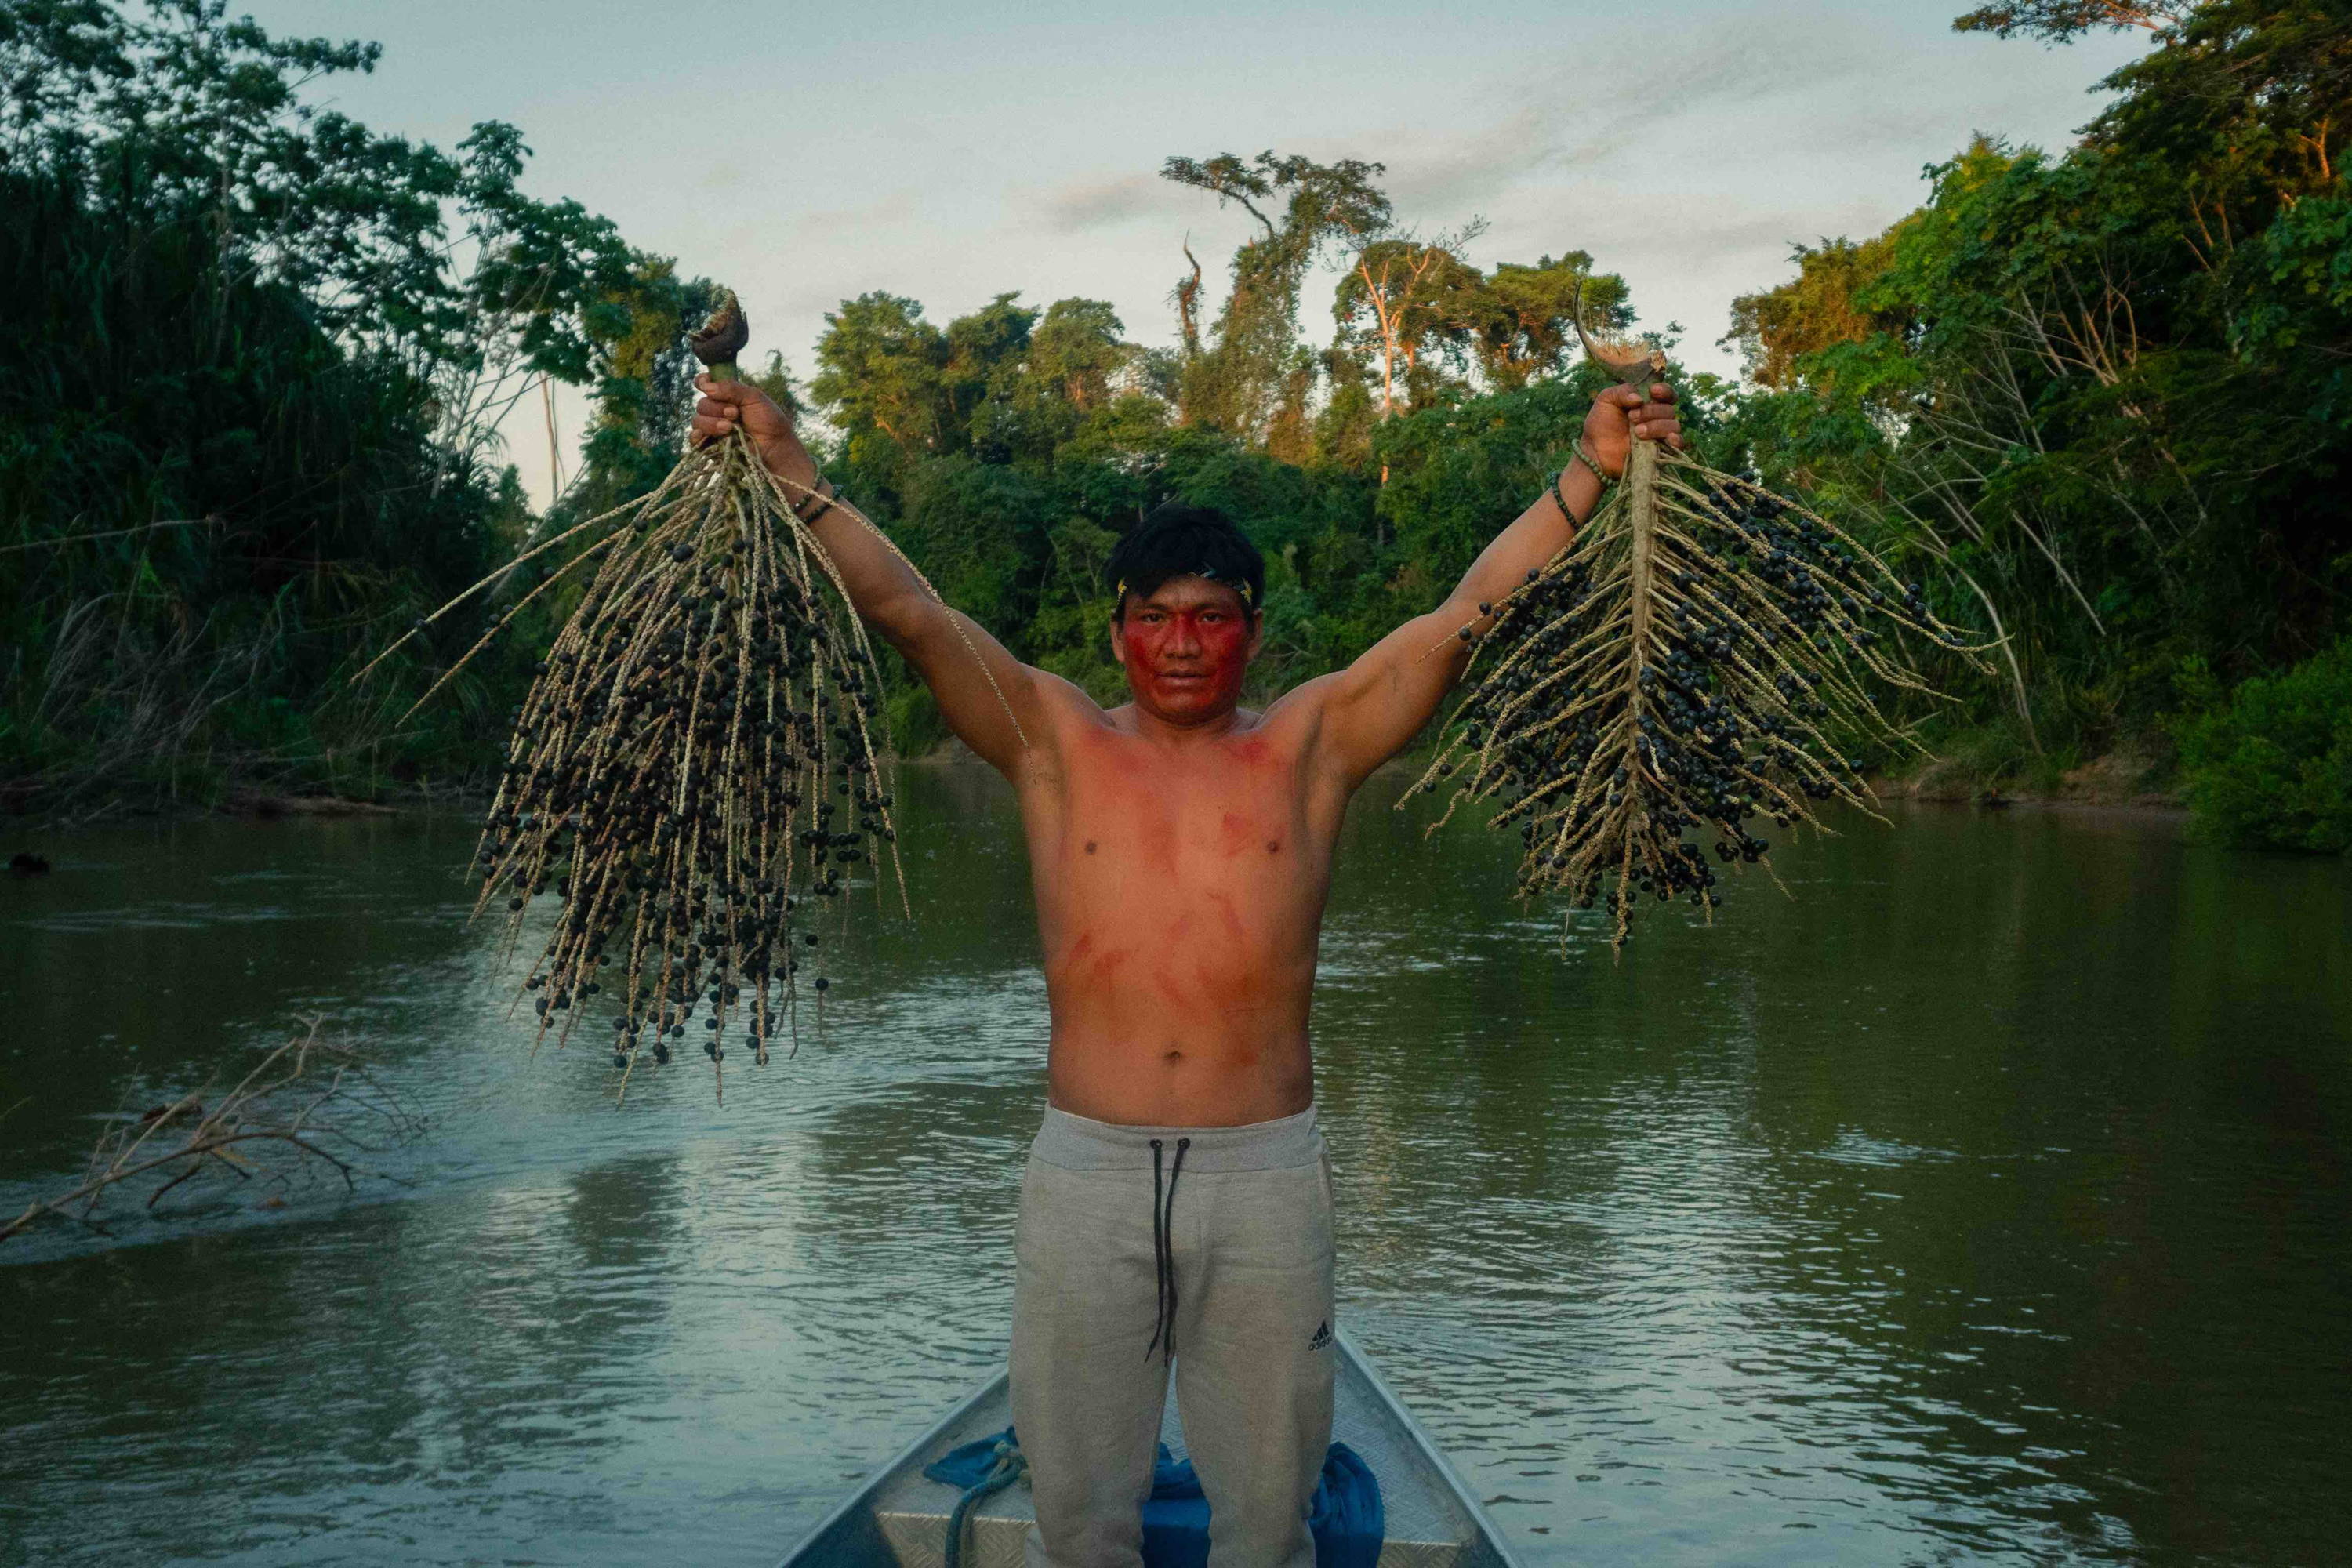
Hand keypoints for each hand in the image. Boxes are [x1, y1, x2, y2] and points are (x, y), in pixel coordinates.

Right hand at [691, 375, 817, 490]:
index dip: (702, 381)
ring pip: (697, 421)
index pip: (705, 384)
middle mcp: (717, 412)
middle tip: (735, 414)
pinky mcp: (710, 447)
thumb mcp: (754, 398)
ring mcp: (712, 430)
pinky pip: (694, 440)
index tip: (705, 383)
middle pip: (701, 404)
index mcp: (726, 397)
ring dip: (711, 422)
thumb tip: (706, 386)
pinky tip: (705, 436)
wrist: (775, 448)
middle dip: (716, 408)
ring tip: (729, 428)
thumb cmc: (769, 422)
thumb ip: (731, 388)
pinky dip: (697, 436)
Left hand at [1580, 381, 1683, 479]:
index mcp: (1647, 402)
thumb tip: (1640, 398)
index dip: (1664, 391)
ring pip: (1674, 425)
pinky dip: (1676, 440)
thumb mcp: (1606, 400)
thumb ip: (1622, 391)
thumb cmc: (1601, 424)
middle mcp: (1657, 417)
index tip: (1653, 391)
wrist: (1595, 451)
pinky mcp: (1662, 451)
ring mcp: (1660, 434)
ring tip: (1637, 432)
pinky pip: (1679, 443)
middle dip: (1651, 411)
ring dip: (1656, 426)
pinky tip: (1666, 439)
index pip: (1667, 393)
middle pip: (1669, 409)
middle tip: (1632, 417)